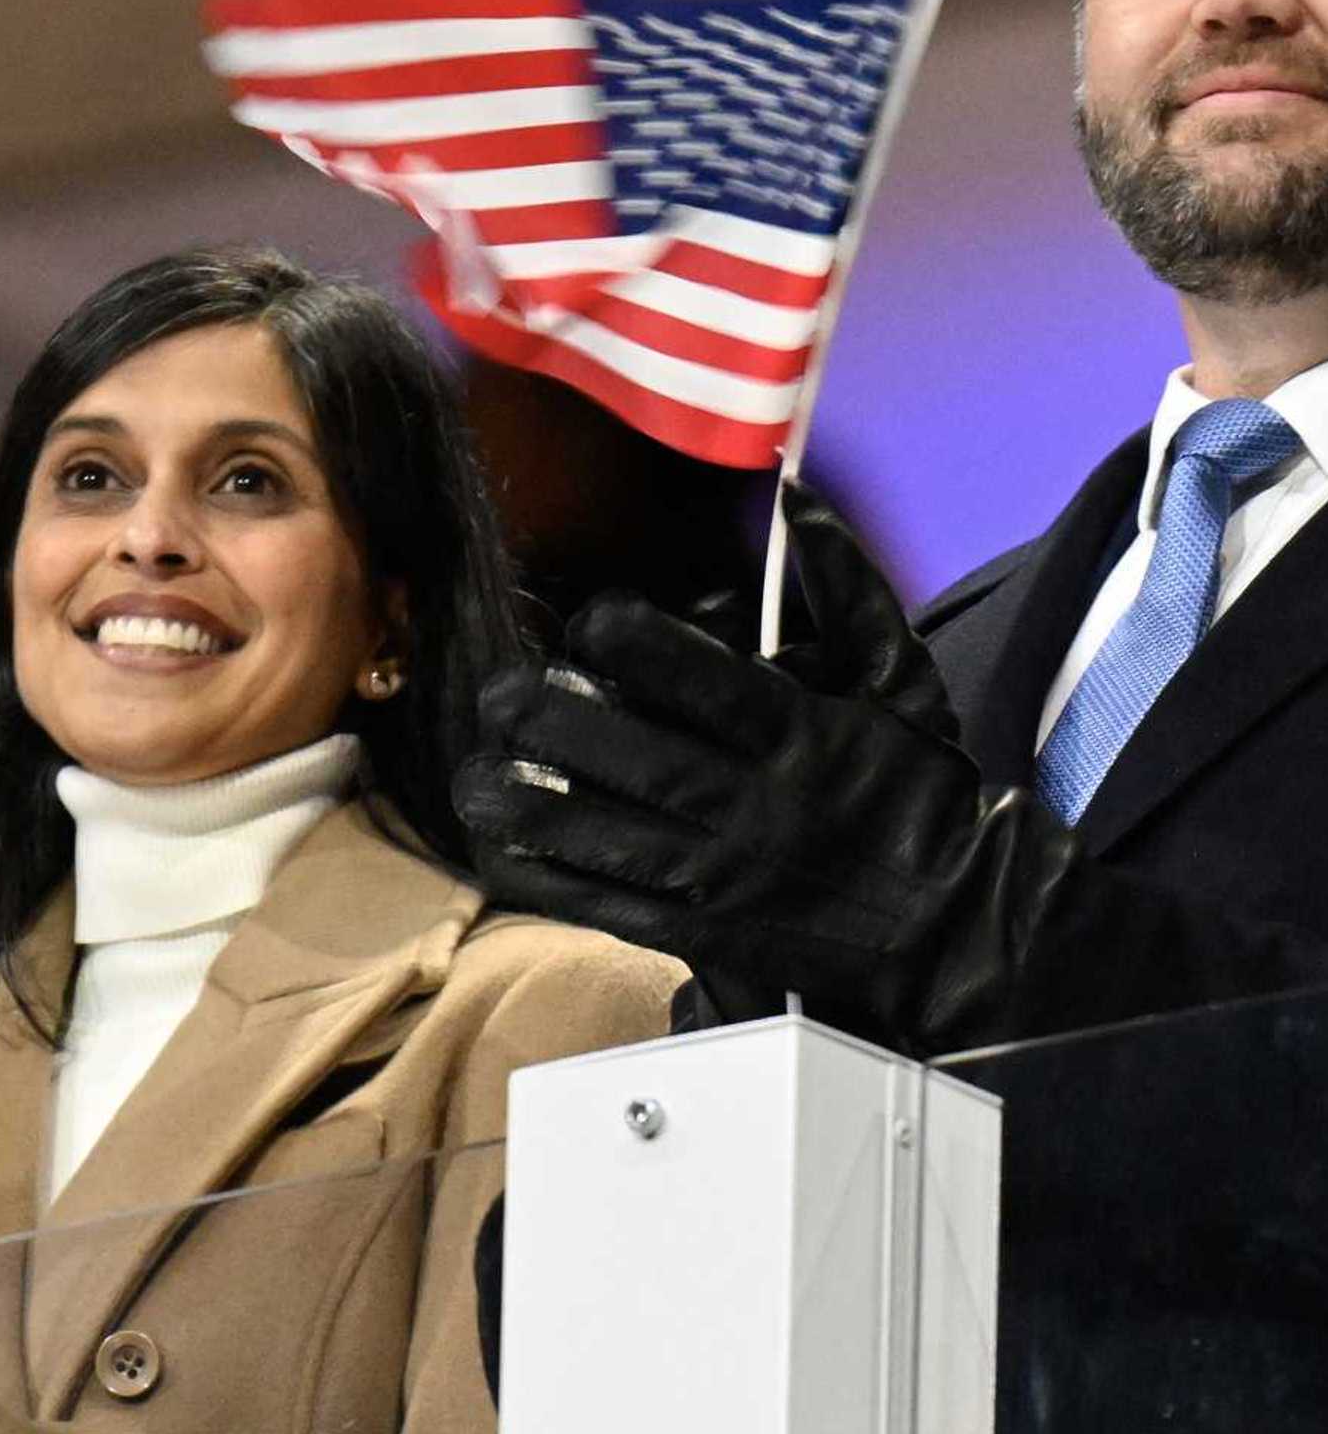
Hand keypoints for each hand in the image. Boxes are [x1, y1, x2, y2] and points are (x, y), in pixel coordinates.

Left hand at [457, 484, 1325, 1051]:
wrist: (960, 928)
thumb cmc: (924, 792)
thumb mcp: (903, 679)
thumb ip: (848, 586)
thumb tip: (793, 499)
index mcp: (802, 735)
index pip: (706, 683)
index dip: (638, 646)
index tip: (592, 622)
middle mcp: (758, 807)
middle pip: (642, 763)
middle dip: (560, 728)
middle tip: (500, 694)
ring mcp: (729, 877)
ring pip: (616, 840)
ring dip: (535, 810)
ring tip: (473, 777)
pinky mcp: (708, 935)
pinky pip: (618, 908)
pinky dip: (556, 881)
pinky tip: (502, 853)